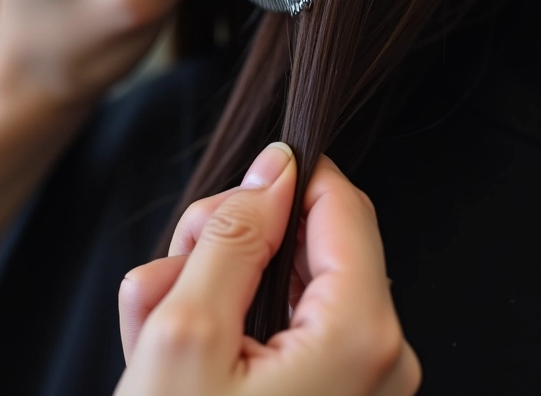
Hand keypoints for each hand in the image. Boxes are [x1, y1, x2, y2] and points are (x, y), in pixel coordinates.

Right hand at [115, 145, 421, 395]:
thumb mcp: (184, 337)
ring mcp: (359, 379)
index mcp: (361, 332)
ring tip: (160, 327)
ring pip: (288, 280)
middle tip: (173, 274)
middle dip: (234, 243)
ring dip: (218, 286)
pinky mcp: (332, 393)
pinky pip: (286, 323)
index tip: (229, 196)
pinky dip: (232, 323)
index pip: (341, 203)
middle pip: (312, 240)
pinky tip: (185, 350)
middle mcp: (379, 353)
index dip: (283, 180)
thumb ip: (234, 235)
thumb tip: (276, 167)